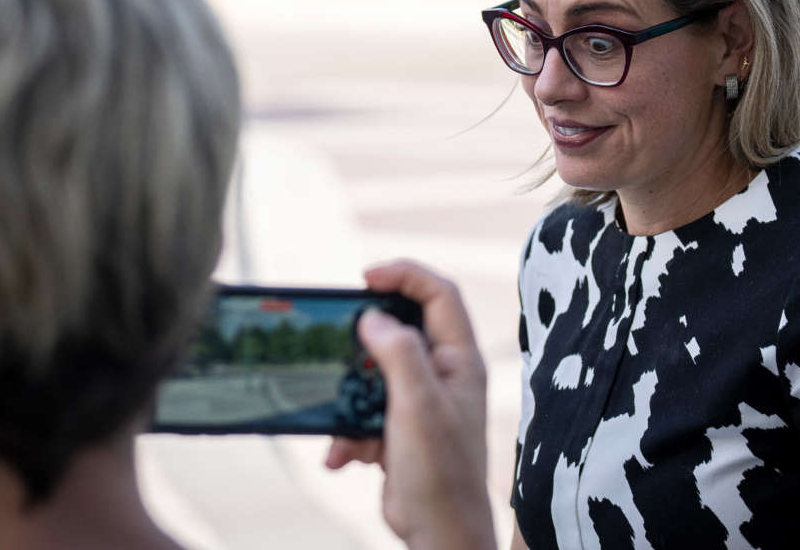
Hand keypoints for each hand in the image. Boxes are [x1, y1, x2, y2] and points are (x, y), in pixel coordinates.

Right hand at [325, 260, 494, 549]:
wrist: (438, 533)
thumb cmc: (440, 472)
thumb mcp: (417, 404)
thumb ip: (398, 353)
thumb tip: (373, 318)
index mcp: (460, 359)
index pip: (439, 294)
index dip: (404, 274)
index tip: (365, 276)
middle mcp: (443, 373)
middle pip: (401, 329)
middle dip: (365, 341)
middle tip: (339, 338)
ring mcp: (421, 400)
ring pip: (374, 372)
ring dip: (350, 396)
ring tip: (345, 423)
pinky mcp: (399, 427)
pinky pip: (364, 411)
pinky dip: (348, 431)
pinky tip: (342, 456)